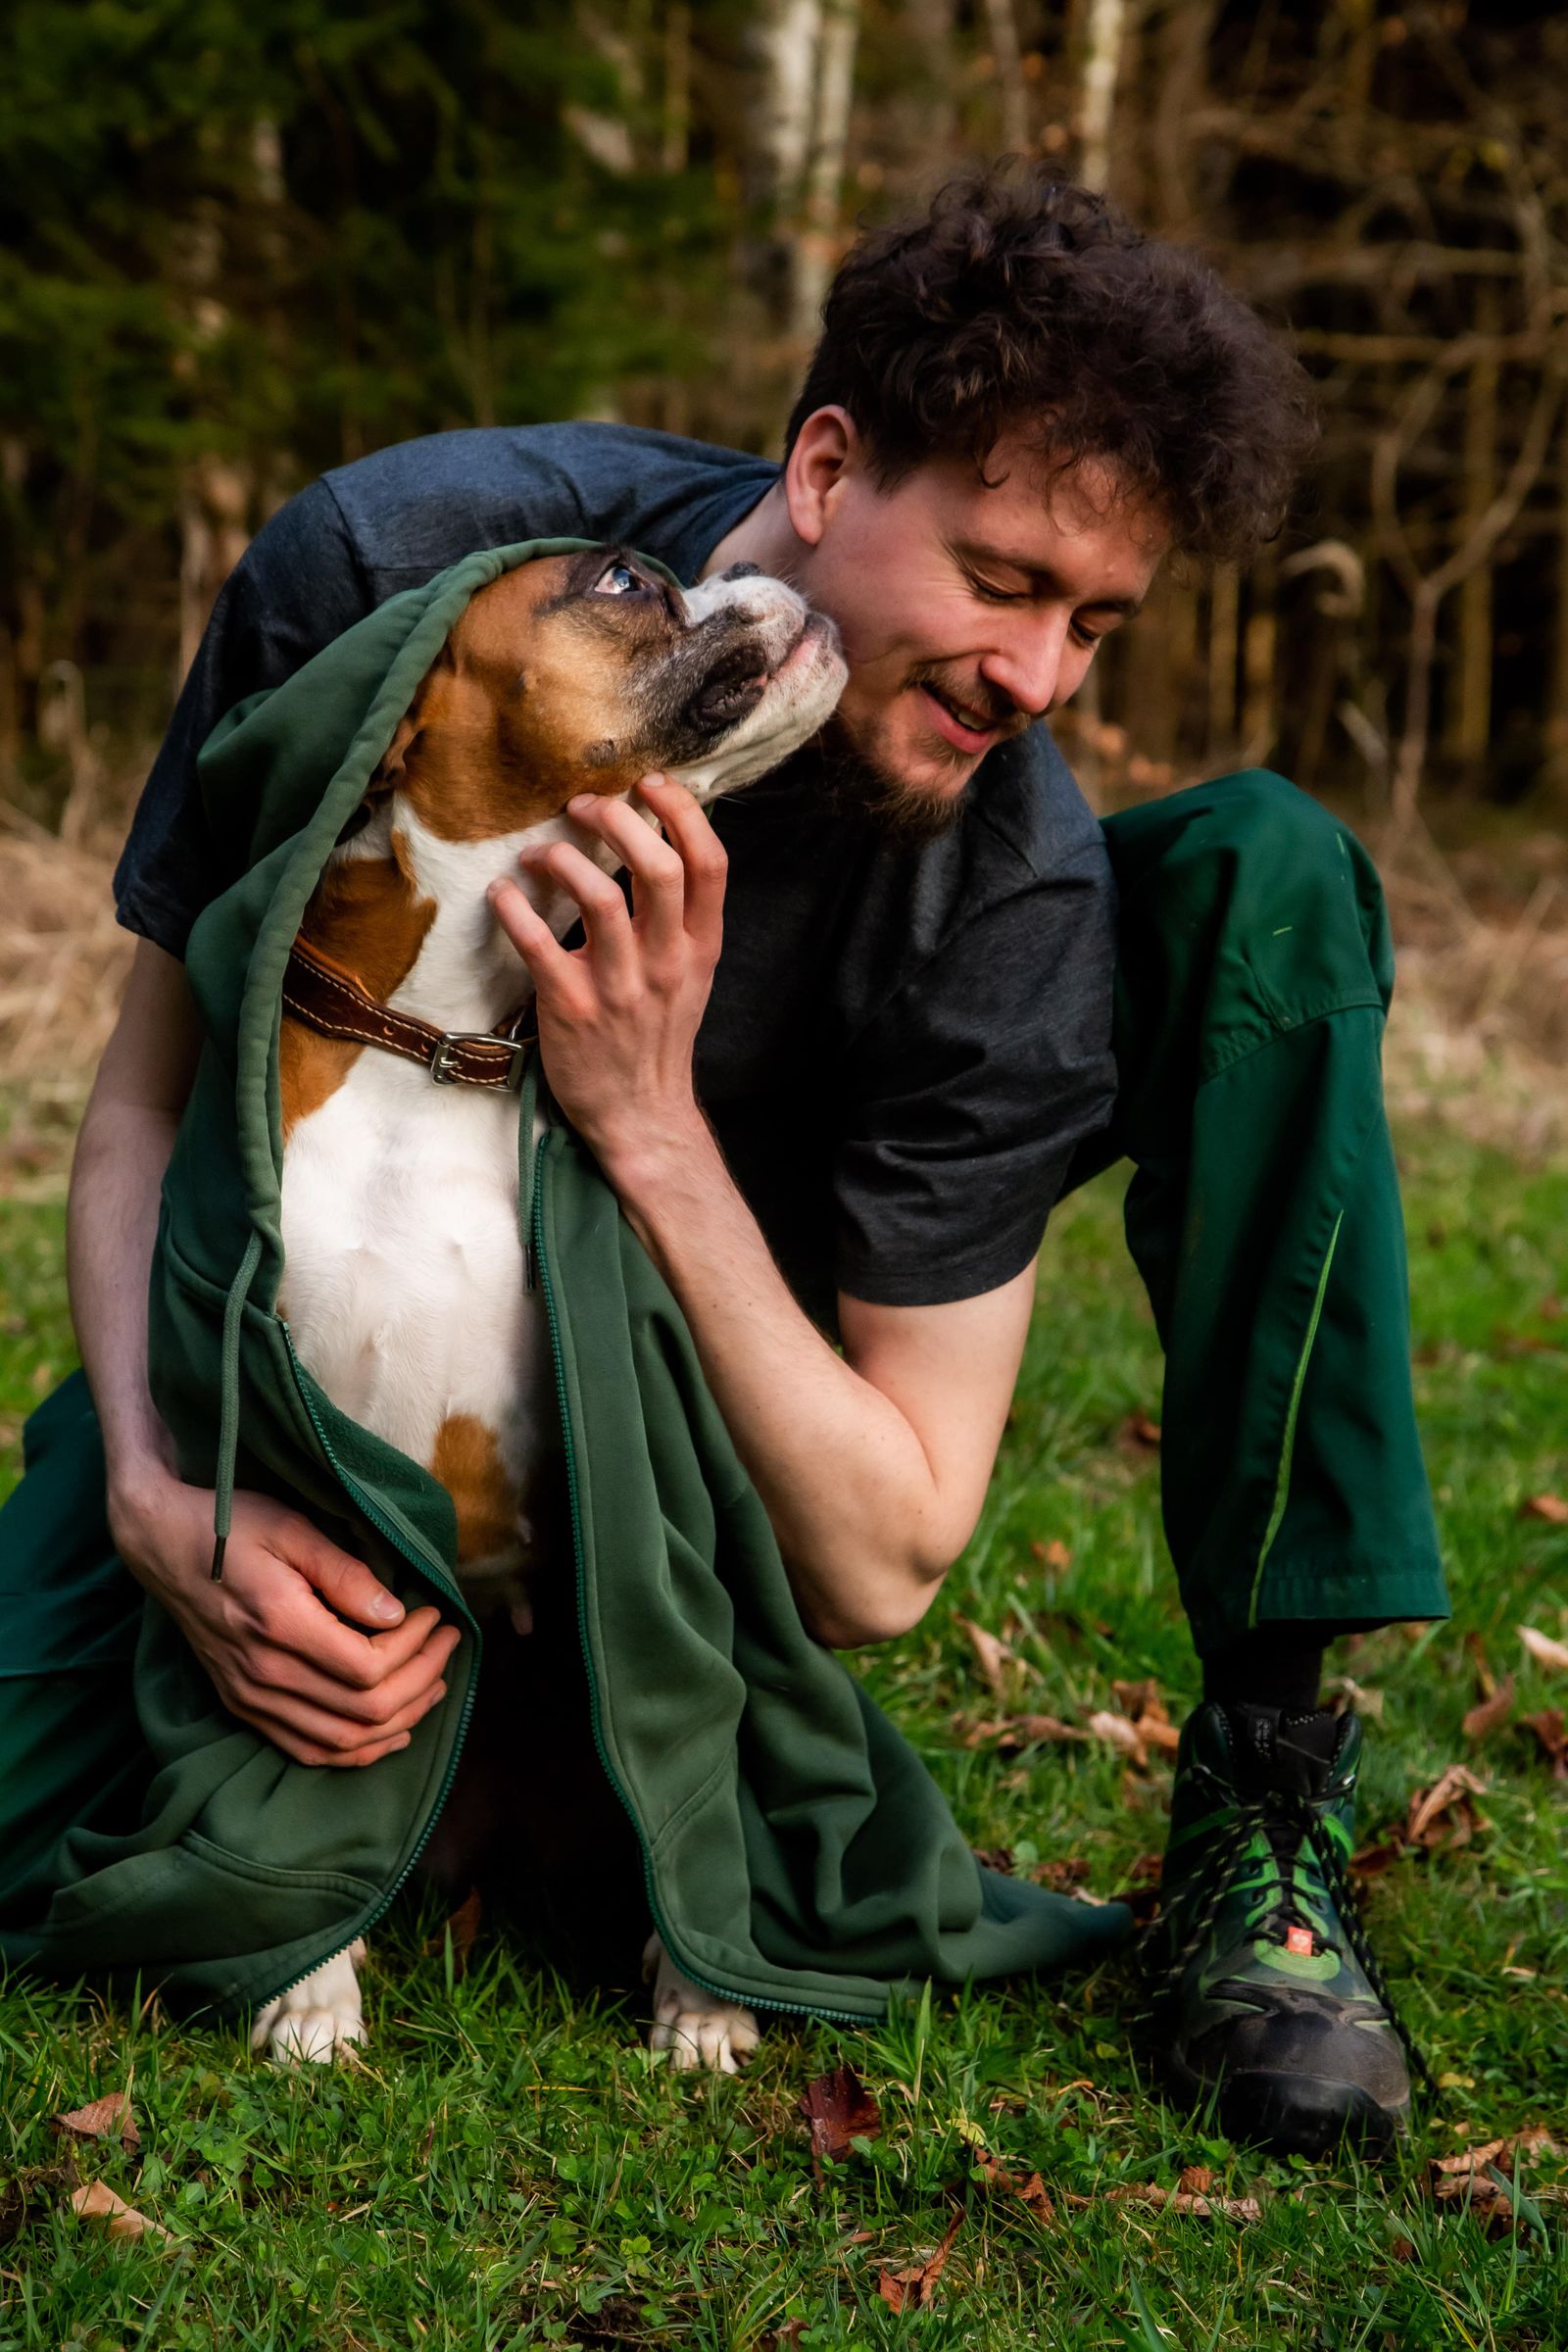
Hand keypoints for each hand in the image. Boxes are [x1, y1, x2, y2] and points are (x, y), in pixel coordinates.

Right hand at [109, 1471, 461, 1767]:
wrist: (163, 1547)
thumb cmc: (229, 1527)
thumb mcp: (293, 1528)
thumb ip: (346, 1574)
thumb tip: (396, 1613)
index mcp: (279, 1626)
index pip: (369, 1668)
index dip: (416, 1649)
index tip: (436, 1615)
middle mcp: (263, 1674)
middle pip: (364, 1711)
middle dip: (421, 1680)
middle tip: (447, 1643)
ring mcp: (251, 1697)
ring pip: (341, 1742)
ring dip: (400, 1720)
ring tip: (435, 1685)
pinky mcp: (244, 1706)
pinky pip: (309, 1750)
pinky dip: (357, 1750)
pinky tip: (391, 1732)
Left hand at [485, 776, 724, 1173]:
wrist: (640, 1115)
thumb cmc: (657, 1037)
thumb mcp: (690, 975)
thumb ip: (680, 918)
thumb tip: (655, 843)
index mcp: (700, 947)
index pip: (709, 863)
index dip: (681, 810)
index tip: (648, 783)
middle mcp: (667, 962)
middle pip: (658, 867)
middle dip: (619, 820)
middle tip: (584, 806)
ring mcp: (620, 986)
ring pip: (600, 897)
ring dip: (561, 859)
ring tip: (536, 854)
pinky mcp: (572, 1008)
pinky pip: (538, 943)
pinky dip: (514, 908)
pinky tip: (502, 894)